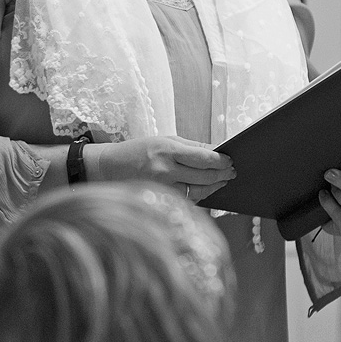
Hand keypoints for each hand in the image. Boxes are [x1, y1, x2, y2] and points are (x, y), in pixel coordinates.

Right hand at [89, 136, 235, 201]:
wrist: (108, 168)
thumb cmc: (137, 151)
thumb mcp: (163, 140)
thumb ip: (190, 147)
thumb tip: (216, 152)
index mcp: (167, 150)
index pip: (203, 158)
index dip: (220, 161)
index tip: (230, 160)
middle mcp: (165, 170)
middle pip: (204, 176)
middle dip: (222, 174)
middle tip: (232, 172)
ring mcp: (162, 188)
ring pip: (198, 192)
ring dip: (214, 187)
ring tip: (222, 181)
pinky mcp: (159, 201)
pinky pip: (186, 200)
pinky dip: (199, 195)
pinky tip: (205, 190)